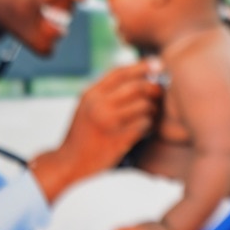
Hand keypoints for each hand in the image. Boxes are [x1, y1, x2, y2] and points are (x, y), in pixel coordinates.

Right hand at [30, 61, 161, 201]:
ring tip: (152, 114)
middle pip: (138, 87)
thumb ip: (106, 90)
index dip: (142, 66)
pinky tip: (146, 128)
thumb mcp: (87, 106)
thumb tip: (140, 71)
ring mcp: (109, 123)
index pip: (121, 72)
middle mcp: (99, 105)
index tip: (158, 65)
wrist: (69, 164)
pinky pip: (144, 125)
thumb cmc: (83, 133)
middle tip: (160, 93)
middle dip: (154, 88)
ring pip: (145, 106)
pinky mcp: (118, 140)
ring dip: (153, 109)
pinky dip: (149, 125)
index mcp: (91, 94)